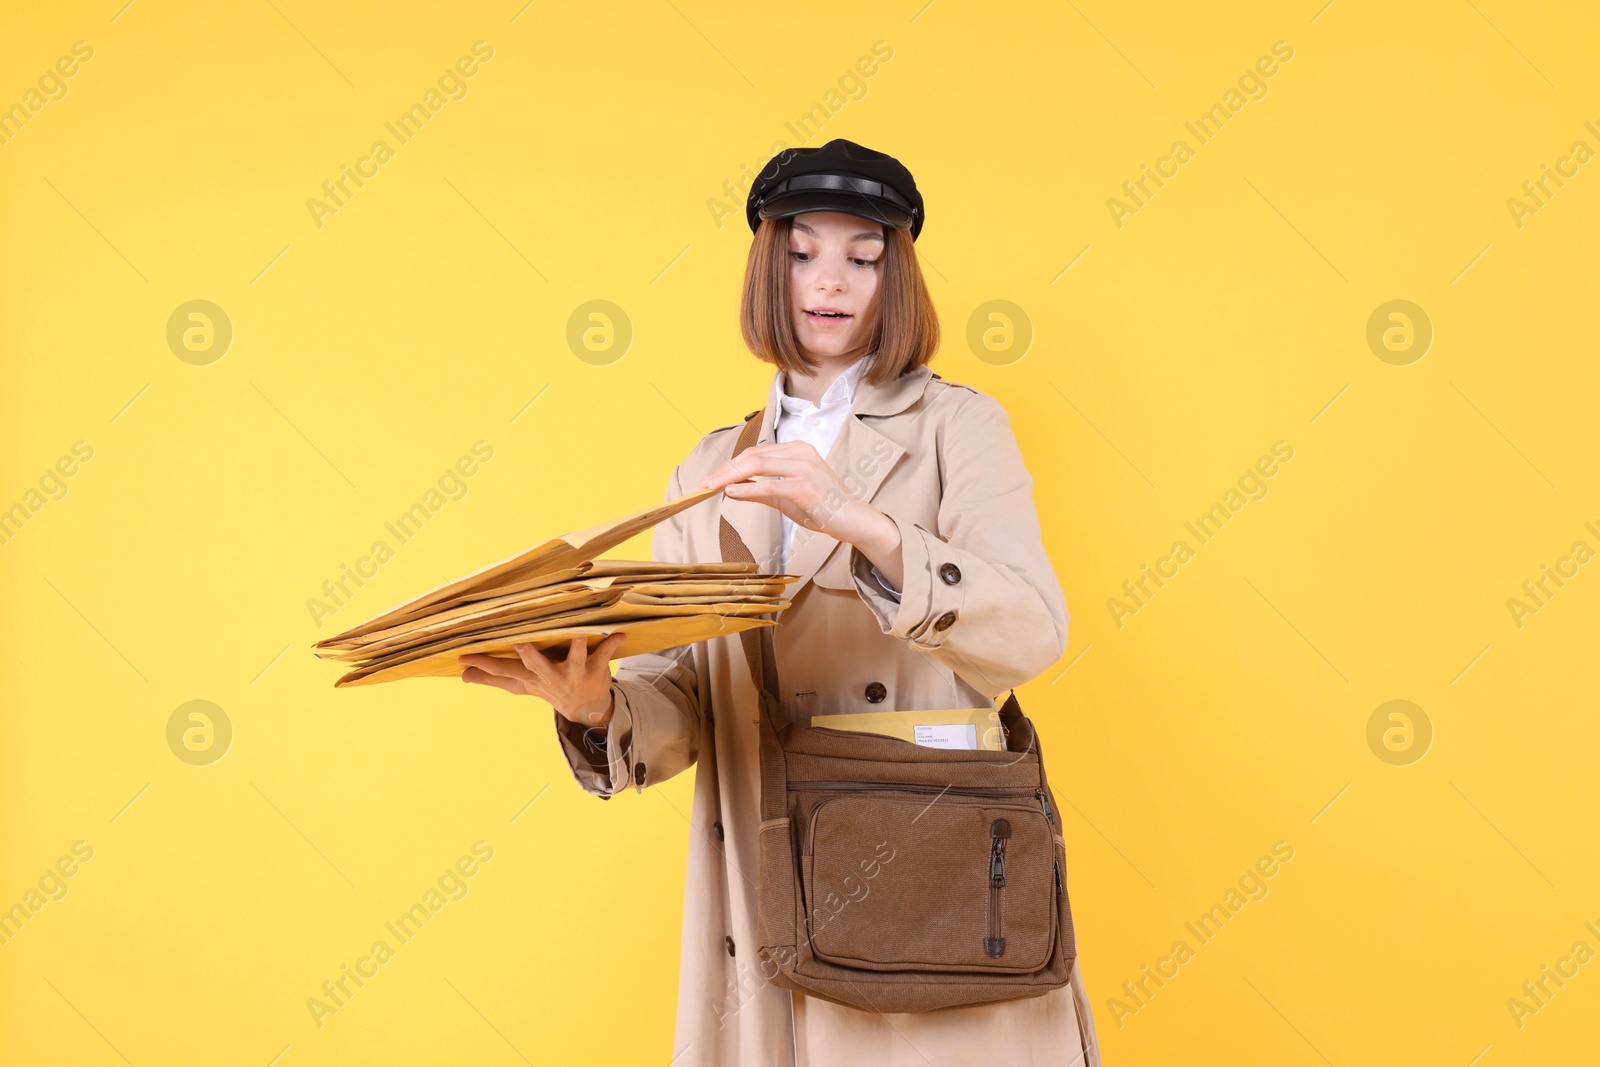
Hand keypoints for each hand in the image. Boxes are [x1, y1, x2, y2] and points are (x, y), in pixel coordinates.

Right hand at [459, 633, 625, 729]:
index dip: (482, 664)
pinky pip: (605, 653)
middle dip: (528, 654)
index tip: (462, 657)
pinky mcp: (596, 669)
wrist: (587, 710)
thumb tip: (462, 676)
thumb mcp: (522, 686)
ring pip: (576, 658)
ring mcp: (575, 673)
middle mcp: (551, 676)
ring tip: (580, 632)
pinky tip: (619, 634)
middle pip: (537, 665)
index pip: (503, 671)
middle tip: (519, 643)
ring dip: (578, 646)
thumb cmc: (549, 687)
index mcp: (531, 677)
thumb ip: (493, 678)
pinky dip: (613, 644)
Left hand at [701, 441, 904, 587]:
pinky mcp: (806, 486)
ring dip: (730, 476)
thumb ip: (762, 489)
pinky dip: (747, 488)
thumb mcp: (787, 495)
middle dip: (725, 469)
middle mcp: (801, 453)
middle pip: (753, 456)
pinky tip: (731, 493)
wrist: (853, 520)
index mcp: (798, 449)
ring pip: (758, 465)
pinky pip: (769, 485)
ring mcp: (805, 468)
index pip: (756, 453)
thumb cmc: (822, 507)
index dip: (731, 465)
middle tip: (704, 483)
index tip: (712, 477)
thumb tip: (732, 488)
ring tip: (711, 486)